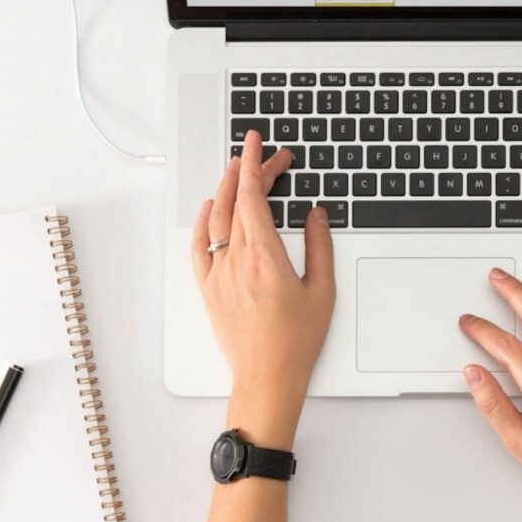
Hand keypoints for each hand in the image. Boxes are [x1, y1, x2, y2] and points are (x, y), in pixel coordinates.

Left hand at [192, 130, 335, 412]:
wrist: (267, 377)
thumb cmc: (295, 342)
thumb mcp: (322, 291)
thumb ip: (320, 247)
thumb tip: (316, 215)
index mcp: (265, 256)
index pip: (253, 196)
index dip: (255, 165)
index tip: (259, 144)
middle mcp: (236, 261)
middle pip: (236, 202)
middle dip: (248, 171)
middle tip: (263, 156)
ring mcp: (218, 274)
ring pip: (216, 219)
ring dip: (225, 190)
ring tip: (237, 171)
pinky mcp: (209, 290)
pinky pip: (199, 247)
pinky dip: (203, 222)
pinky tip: (210, 209)